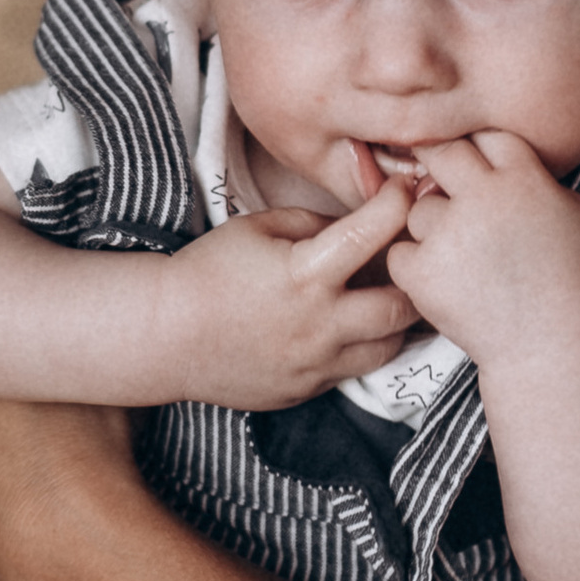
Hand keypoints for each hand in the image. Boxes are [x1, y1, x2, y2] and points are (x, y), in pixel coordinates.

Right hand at [151, 179, 420, 404]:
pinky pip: (353, 370)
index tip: (404, 191)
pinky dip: (361, 346)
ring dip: (395, 320)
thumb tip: (358, 227)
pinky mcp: (308, 389)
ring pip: (389, 346)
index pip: (372, 233)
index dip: (397, 205)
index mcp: (306, 273)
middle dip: (413, 280)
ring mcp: (316, 363)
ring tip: (386, 297)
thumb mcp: (258, 227)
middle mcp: (320, 324)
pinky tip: (346, 327)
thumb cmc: (207, 272)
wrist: (166, 335)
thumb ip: (315, 223)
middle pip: (402, 307)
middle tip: (413, 260)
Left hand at [380, 132, 579, 378]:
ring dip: (433, 227)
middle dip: (440, 164)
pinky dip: (416, 265)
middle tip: (443, 183)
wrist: (551, 344)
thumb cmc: (571, 279)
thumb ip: (537, 178)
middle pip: (441, 153)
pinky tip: (445, 280)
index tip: (477, 165)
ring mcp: (448, 235)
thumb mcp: (577, 213)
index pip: (486, 136)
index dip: (480, 151)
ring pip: (418, 208)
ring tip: (462, 257)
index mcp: (524, 179)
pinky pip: (400, 250)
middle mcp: (482, 199)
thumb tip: (499, 160)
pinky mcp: (422, 272)